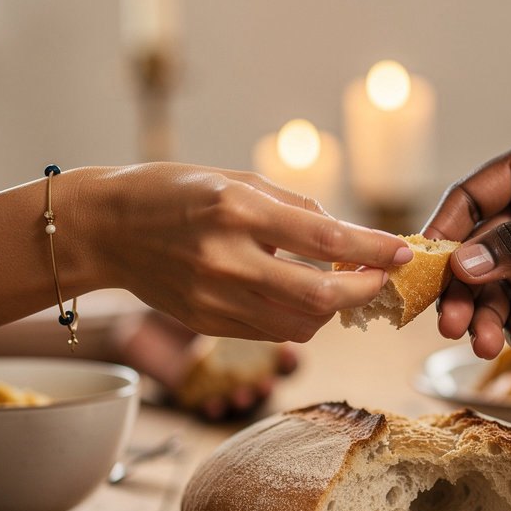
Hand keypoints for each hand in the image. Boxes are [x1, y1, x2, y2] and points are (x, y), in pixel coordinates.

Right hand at [71, 164, 413, 343]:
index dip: (374, 250)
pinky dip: (300, 320)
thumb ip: (295, 208)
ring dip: (334, 311)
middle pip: (320, 298)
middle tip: (381, 278)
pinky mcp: (208, 322)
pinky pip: (272, 331)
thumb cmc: (175, 191)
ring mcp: (214, 298)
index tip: (403, 252)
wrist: (106, 228)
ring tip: (342, 287)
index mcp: (238, 210)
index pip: (326, 240)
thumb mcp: (238, 178)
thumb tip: (346, 237)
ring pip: (300, 324)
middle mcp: (227, 258)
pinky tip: (303, 298)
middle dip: (364, 292)